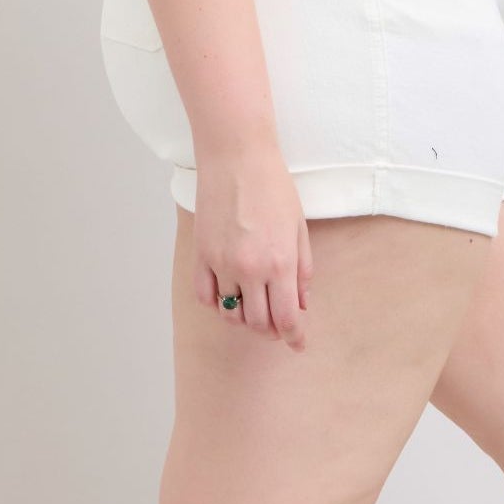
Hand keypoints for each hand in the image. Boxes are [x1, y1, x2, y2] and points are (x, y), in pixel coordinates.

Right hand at [192, 146, 312, 350]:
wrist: (236, 158)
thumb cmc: (274, 188)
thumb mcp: (299, 228)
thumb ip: (302, 270)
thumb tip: (301, 303)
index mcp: (280, 263)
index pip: (286, 318)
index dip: (294, 337)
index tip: (298, 345)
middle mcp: (249, 269)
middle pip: (258, 323)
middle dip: (271, 329)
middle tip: (278, 323)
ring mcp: (221, 263)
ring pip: (230, 314)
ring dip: (244, 318)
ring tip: (254, 305)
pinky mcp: (200, 255)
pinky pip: (205, 296)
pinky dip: (217, 303)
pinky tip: (228, 293)